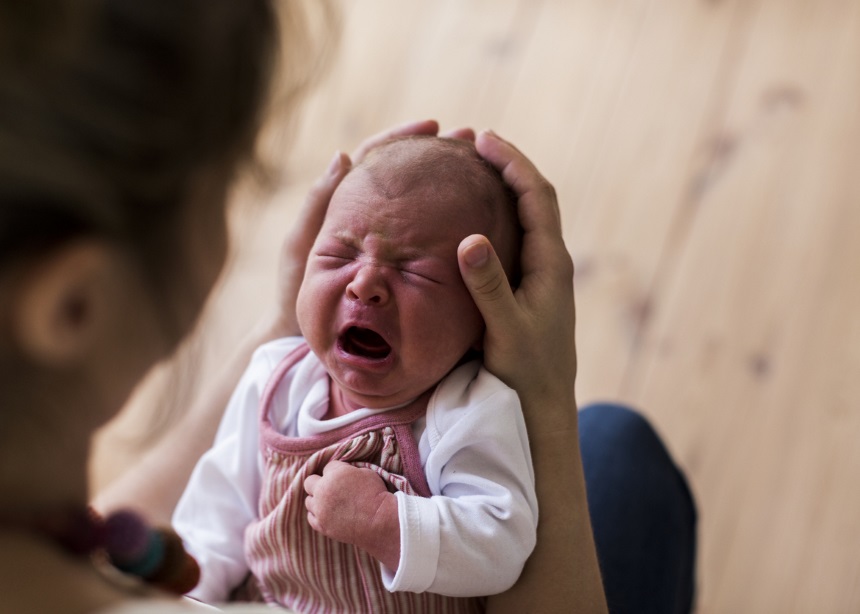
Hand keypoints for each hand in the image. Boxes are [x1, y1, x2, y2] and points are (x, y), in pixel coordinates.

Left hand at [271, 120, 472, 336]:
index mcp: (346, 203)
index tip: (433, 126)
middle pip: (407, 174)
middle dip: (438, 154)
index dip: (403, 138)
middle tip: (470, 140)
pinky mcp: (401, 264)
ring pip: (421, 204)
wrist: (302, 334)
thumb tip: (344, 155)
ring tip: (481, 170)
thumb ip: (318, 204)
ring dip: (449, 183)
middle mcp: (372, 216)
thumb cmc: (296, 291)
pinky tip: (474, 217)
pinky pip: (427, 238)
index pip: (378, 157)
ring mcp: (389, 240)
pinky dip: (448, 222)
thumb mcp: (302, 245)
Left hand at [303, 461, 400, 569]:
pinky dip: (317, 514)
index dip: (337, 471)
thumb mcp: (365, 472)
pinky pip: (311, 517)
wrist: (380, 521)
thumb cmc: (376, 495)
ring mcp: (320, 509)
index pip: (328, 467)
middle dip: (319, 482)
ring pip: (309, 501)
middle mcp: (322, 490)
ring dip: (317, 500)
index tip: (345, 478)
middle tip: (332, 488)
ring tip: (331, 503)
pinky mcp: (321, 525)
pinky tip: (328, 514)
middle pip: (309, 482)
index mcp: (334, 474)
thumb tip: (342, 473)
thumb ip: (348, 470)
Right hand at [457, 130, 576, 432]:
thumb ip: (488, 286)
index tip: (482, 138)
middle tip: (473, 142)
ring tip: (471, 168)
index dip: (512, 162)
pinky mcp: (530, 288)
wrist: (544, 405)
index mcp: (551, 263)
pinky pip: (516, 237)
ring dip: (503, 187)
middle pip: (534, 198)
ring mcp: (542, 275)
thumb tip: (470, 239)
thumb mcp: (504, 330)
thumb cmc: (526, 371)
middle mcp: (551, 262)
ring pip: (526, 216)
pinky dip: (497, 215)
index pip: (536, 196)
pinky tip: (472, 218)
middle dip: (507, 165)